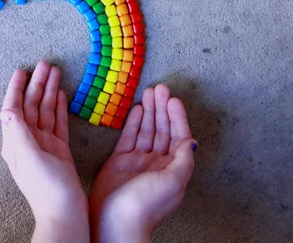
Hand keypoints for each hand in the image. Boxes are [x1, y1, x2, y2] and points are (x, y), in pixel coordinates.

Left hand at [0, 61, 88, 242]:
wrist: (65, 213)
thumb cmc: (46, 189)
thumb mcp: (28, 158)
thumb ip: (18, 133)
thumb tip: (6, 110)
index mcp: (15, 142)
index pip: (13, 108)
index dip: (16, 89)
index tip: (21, 70)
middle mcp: (27, 141)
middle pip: (30, 106)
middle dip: (36, 84)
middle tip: (45, 63)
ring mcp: (44, 145)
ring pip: (44, 111)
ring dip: (48, 91)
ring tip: (55, 72)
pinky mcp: (58, 150)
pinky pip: (57, 123)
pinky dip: (58, 107)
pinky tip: (60, 95)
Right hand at [89, 85, 196, 242]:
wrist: (115, 219)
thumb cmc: (146, 204)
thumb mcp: (173, 181)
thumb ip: (183, 160)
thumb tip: (191, 142)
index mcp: (172, 168)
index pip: (178, 136)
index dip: (177, 117)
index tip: (173, 99)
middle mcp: (157, 163)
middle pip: (162, 130)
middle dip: (162, 109)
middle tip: (159, 88)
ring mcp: (138, 161)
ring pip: (146, 131)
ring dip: (149, 112)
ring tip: (148, 93)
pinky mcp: (120, 161)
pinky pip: (129, 137)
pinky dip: (133, 123)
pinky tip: (136, 109)